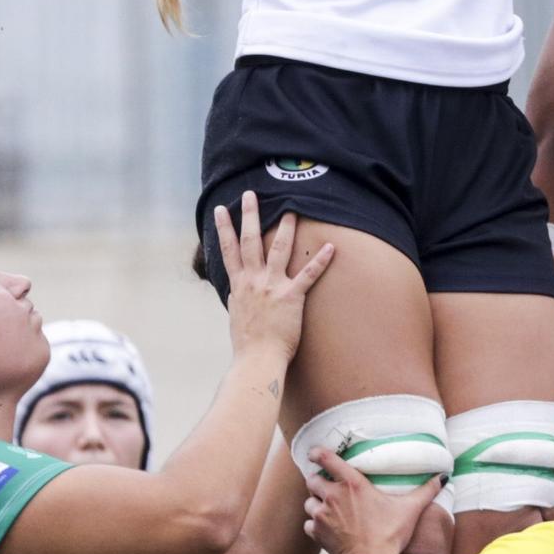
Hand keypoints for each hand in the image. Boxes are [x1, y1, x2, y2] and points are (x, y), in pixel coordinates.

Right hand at [215, 192, 333, 364]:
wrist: (257, 360)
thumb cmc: (247, 343)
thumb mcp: (236, 314)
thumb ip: (238, 298)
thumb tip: (236, 291)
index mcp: (239, 285)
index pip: (228, 250)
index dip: (224, 228)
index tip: (221, 209)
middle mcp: (254, 281)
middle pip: (250, 241)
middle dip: (250, 215)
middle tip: (250, 194)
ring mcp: (273, 287)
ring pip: (280, 250)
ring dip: (286, 228)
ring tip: (292, 209)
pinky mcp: (292, 297)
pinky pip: (309, 275)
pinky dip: (321, 261)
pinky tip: (331, 247)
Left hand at [302, 447, 445, 553]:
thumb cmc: (389, 534)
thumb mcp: (409, 509)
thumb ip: (425, 491)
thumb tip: (443, 477)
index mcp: (352, 483)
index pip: (326, 458)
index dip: (318, 453)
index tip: (315, 453)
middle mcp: (333, 495)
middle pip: (312, 479)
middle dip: (318, 481)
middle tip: (328, 486)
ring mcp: (322, 514)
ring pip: (308, 502)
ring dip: (315, 503)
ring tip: (327, 508)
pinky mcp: (316, 532)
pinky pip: (308, 523)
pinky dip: (314, 524)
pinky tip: (326, 527)